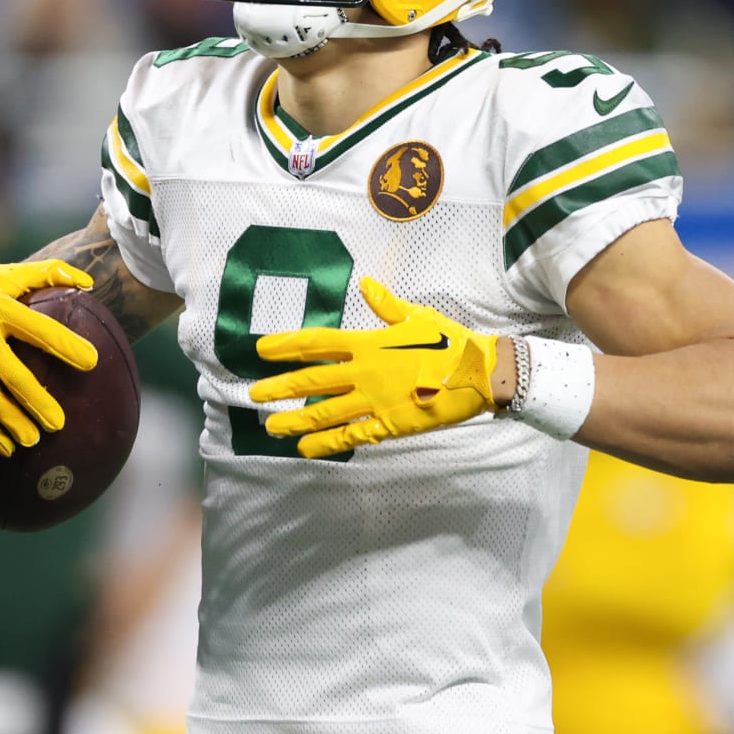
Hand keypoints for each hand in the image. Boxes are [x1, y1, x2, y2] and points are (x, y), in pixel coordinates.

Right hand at [0, 257, 98, 453]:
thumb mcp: (10, 273)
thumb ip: (50, 273)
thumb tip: (88, 283)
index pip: (38, 329)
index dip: (65, 345)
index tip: (93, 362)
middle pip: (9, 373)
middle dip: (35, 400)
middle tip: (59, 423)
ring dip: (8, 421)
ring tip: (32, 441)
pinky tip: (6, 448)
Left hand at [248, 277, 499, 457]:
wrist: (479, 373)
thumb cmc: (449, 341)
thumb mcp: (417, 316)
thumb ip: (386, 305)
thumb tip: (366, 285)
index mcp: (369, 343)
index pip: (318, 343)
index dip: (287, 345)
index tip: (261, 349)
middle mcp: (365, 372)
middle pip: (312, 381)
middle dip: (280, 387)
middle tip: (254, 395)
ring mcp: (375, 401)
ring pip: (325, 413)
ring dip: (295, 420)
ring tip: (271, 426)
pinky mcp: (389, 424)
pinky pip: (351, 436)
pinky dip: (326, 444)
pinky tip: (305, 449)